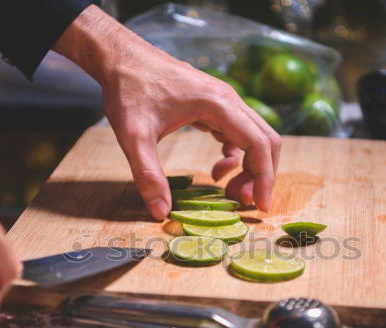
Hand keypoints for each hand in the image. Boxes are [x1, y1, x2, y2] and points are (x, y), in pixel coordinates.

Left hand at [54, 5, 280, 219]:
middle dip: (260, 175)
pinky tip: (217, 170)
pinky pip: (238, 133)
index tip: (260, 206)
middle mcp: (228, 100)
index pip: (259, 144)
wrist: (120, 57)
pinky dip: (235, 156)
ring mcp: (223, 100)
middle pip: (265, 140)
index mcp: (218, 104)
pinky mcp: (213, 105)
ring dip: (249, 167)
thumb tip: (161, 213)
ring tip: (227, 191)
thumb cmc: (127, 90)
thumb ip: (148, 175)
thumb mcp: (133, 137)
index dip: (264, 178)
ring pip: (254, 137)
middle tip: (241, 202)